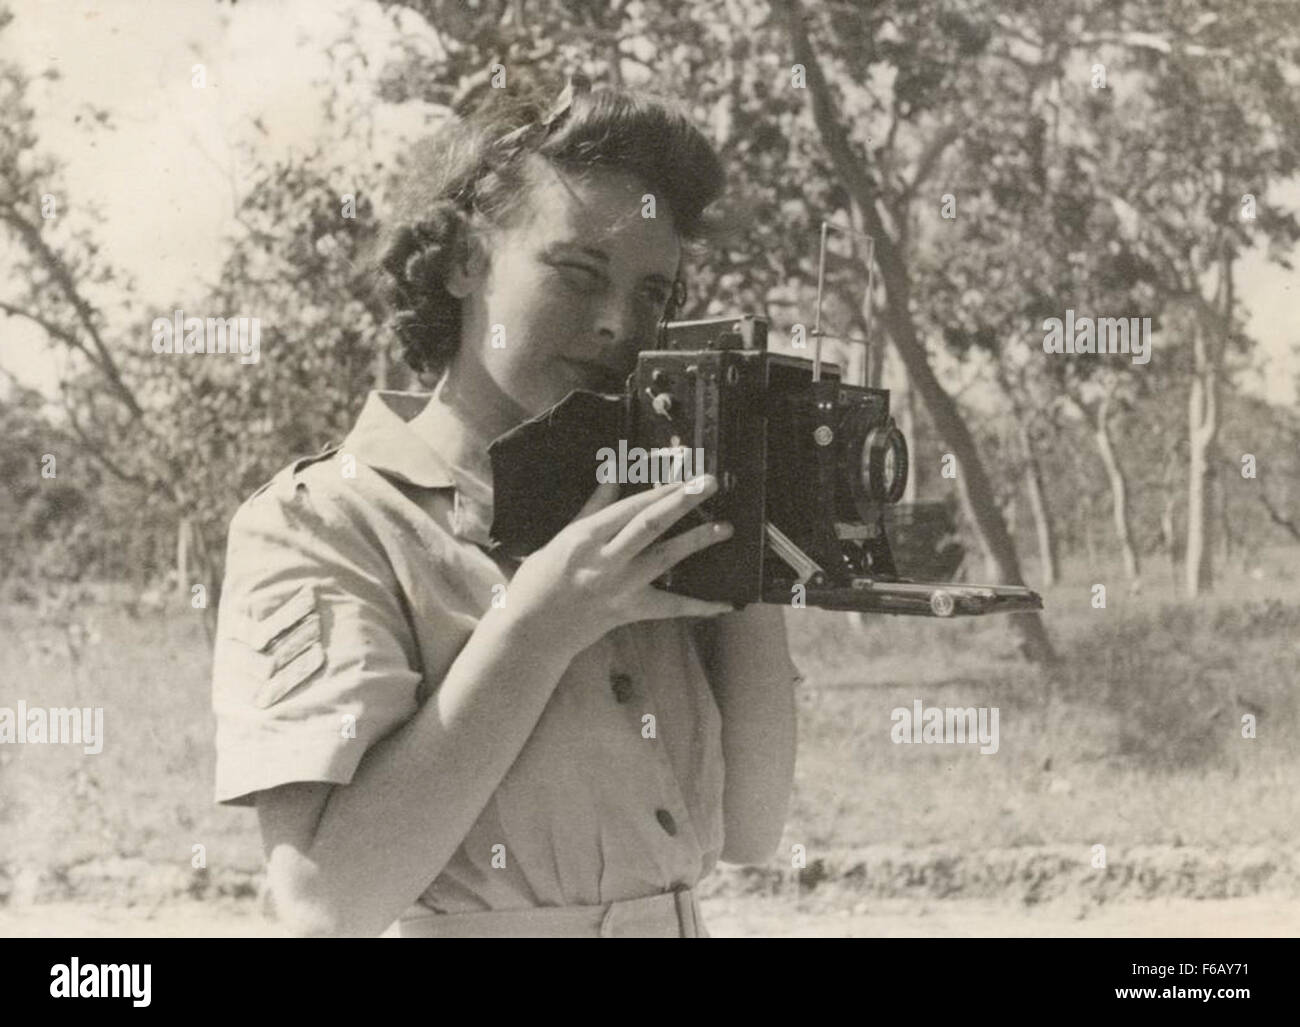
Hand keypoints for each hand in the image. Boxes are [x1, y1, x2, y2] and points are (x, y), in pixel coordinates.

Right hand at [501, 475, 735, 654]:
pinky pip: (669, 607)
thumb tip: (613, 476)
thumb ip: (592, 508)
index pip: (629, 508)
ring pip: (664, 559)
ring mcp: (620, 588)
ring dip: (696, 542)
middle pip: (650, 526)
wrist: (533, 631)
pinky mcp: (629, 611)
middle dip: (682, 502)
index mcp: (585, 538)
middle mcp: (605, 561)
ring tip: (725, 528)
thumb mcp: (562, 537)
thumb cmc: (540, 580)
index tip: (682, 474)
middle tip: (709, 483)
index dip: (658, 489)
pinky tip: (725, 603)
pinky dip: (698, 606)